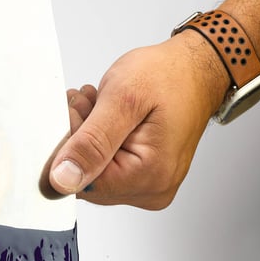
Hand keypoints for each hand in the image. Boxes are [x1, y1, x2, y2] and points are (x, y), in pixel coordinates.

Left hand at [49, 31, 230, 209]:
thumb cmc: (170, 76)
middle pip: (88, 180)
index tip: (76, 111)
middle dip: (79, 141)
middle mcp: (153, 190)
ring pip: (95, 174)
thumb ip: (91, 142)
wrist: (196, 70)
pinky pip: (108, 170)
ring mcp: (151, 187)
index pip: (82, 181)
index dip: (70, 145)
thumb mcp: (123, 99)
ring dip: (88, 140)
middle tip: (88, 104)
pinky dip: (100, 144)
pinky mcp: (146, 179)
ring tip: (99, 106)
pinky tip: (106, 120)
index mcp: (150, 176)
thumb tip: (62, 180)